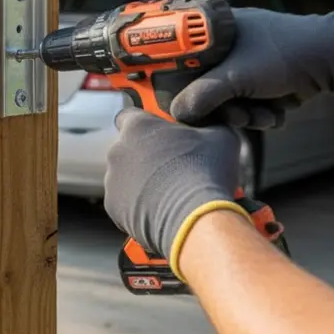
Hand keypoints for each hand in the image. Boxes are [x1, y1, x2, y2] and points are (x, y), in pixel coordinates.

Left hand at [104, 109, 251, 277]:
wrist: (195, 217)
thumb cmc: (206, 172)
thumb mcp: (222, 137)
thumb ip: (211, 124)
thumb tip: (216, 125)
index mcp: (138, 127)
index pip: (128, 116)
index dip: (144, 124)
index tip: (159, 134)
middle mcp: (118, 150)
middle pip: (128, 149)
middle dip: (145, 157)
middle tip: (172, 168)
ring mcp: (112, 180)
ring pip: (124, 177)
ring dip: (141, 182)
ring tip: (169, 193)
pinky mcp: (114, 207)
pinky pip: (124, 203)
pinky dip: (138, 206)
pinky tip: (161, 209)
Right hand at [169, 7, 333, 128]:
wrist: (332, 61)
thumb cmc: (283, 54)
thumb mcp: (234, 78)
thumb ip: (201, 97)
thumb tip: (176, 113)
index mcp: (210, 32)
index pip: (175, 57)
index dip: (170, 79)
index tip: (168, 97)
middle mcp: (223, 48)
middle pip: (201, 88)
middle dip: (222, 109)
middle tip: (235, 115)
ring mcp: (243, 66)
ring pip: (225, 102)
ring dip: (244, 115)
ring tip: (261, 113)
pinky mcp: (260, 82)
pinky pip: (246, 105)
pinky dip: (259, 113)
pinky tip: (273, 111)